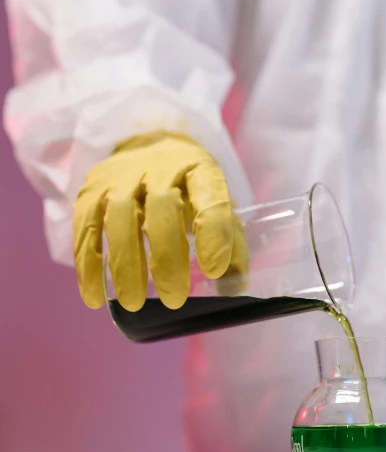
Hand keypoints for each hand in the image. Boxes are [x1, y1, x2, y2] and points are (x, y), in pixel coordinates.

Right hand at [73, 132, 247, 310]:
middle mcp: (160, 168)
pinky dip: (88, 267)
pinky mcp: (91, 191)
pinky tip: (97, 298)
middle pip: (161, 208)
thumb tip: (234, 289)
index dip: (213, 235)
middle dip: (167, 257)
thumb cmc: (188, 186)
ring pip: (119, 217)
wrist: (147, 147)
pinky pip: (85, 229)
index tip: (213, 271)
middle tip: (173, 299)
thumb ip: (228, 241)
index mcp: (199, 170)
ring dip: (125, 265)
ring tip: (133, 304)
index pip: (210, 198)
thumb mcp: (214, 202)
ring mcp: (121, 177)